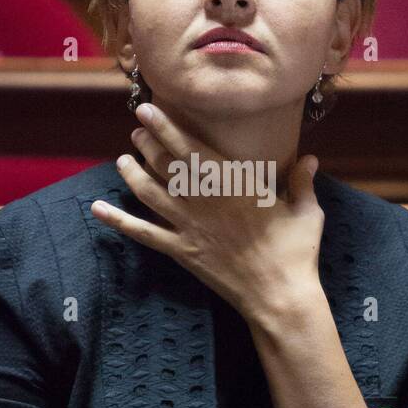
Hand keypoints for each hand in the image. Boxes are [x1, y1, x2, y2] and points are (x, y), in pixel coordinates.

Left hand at [89, 103, 325, 327]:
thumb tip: (310, 159)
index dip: (165, 127)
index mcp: (233, 183)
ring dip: (131, 173)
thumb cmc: (296, 252)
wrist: (279, 296)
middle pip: (164, 165)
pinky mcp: (182, 252)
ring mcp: (190, 226)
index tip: (147, 111)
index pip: (190, 147)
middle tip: (136, 132)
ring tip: (122, 160)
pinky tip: (97, 208)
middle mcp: (205, 199)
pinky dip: (118, 220)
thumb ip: (302, 181)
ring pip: (149, 192)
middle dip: (146, 144)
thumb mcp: (306, 211)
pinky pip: (143, 233)